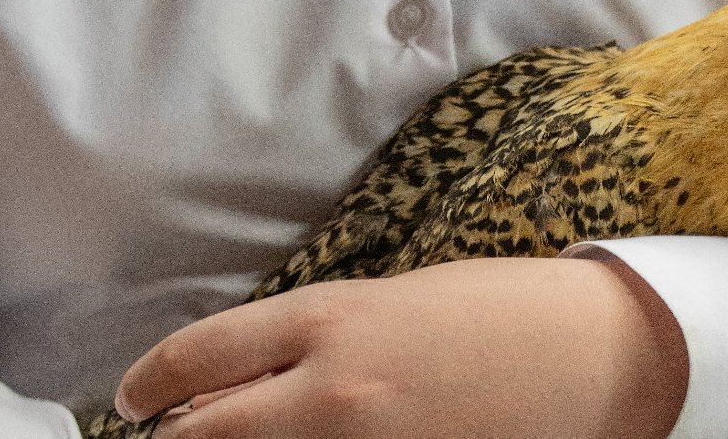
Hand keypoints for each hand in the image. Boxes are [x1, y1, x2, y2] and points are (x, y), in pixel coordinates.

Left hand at [114, 257, 687, 437]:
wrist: (595, 352)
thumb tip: (241, 378)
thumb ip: (310, 340)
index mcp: (328, 322)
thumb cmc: (498, 310)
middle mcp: (332, 392)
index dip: (147, 381)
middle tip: (171, 437)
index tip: (132, 398)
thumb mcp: (391, 302)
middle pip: (202, 435)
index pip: (196, 358)